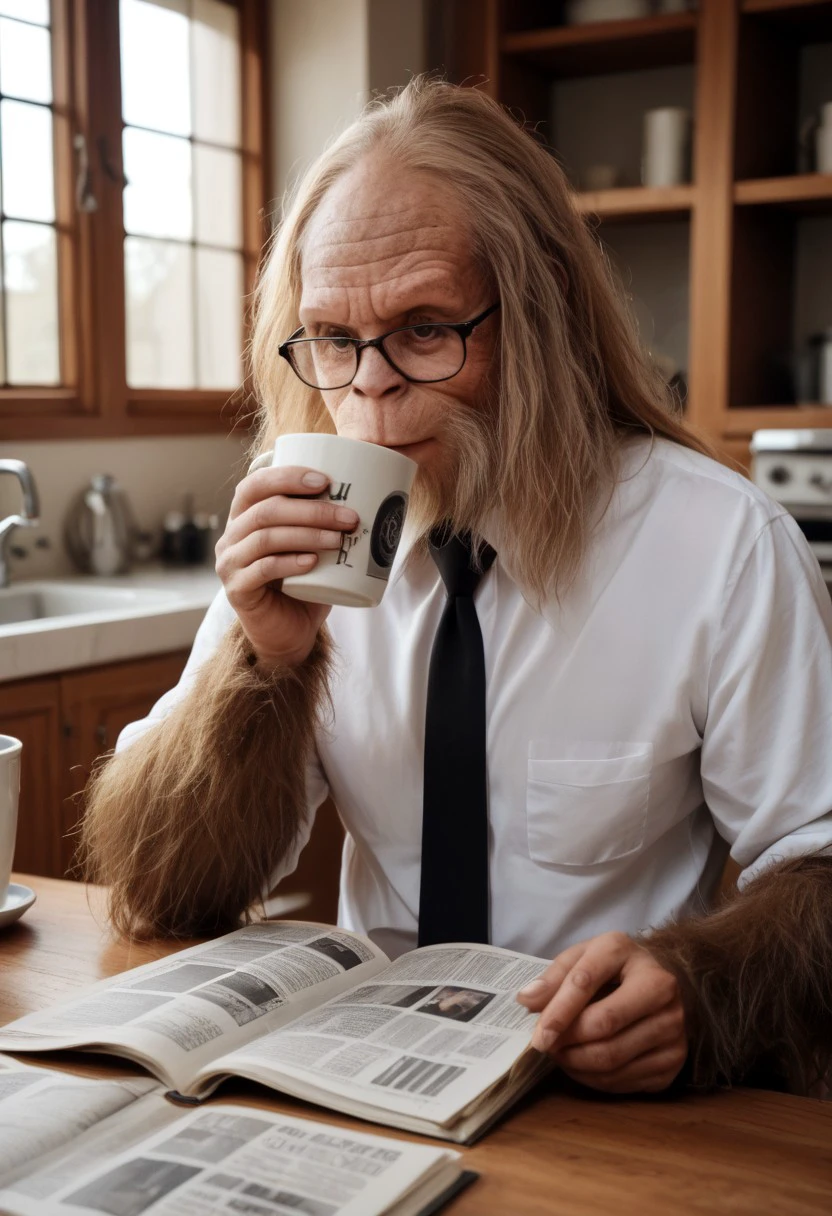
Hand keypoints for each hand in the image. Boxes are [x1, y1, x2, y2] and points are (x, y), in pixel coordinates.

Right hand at [215, 465, 358, 669]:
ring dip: (306, 535)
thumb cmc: (304, 583)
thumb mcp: (313, 546)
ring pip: (265, 538)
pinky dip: (289, 563)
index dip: (287, 477)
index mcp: (244, 516)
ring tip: (337, 539)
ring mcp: (230, 563)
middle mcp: (231, 536)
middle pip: (267, 511)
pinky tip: (311, 562)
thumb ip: (324, 522)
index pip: (256, 484)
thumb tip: (371, 495)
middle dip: (311, 510)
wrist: (288, 632)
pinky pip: (262, 570)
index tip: (324, 480)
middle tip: (348, 517)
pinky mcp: (237, 590)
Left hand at [516, 931, 687, 1093]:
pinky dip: (595, 1079)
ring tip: (561, 1056)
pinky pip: (625, 1080)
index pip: (585, 982)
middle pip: (604, 1025)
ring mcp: (673, 1027)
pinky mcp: (675, 1060)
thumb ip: (554, 977)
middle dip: (568, 1041)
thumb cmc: (613, 970)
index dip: (558, 1011)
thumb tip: (526, 1000)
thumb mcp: (582, 957)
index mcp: (627, 952)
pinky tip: (583, 1066)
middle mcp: (660, 988)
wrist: (661, 985)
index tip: (538, 1035)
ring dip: (577, 1063)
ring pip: (613, 1058)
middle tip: (547, 1048)